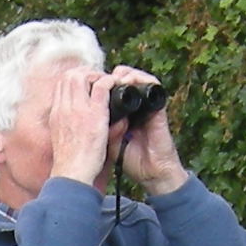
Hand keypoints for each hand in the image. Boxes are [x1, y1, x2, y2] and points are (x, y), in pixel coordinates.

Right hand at [36, 64, 112, 190]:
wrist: (72, 173)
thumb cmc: (71, 163)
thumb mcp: (62, 139)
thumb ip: (67, 125)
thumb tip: (77, 119)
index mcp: (56, 114)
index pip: (61, 84)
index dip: (75, 78)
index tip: (86, 83)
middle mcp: (64, 108)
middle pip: (70, 75)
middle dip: (86, 72)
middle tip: (98, 80)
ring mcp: (78, 109)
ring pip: (83, 76)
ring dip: (96, 75)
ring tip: (107, 83)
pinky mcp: (93, 114)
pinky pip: (101, 87)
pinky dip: (108, 82)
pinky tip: (115, 86)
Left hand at [104, 66, 184, 191]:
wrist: (152, 171)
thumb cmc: (131, 159)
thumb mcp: (109, 140)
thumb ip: (101, 126)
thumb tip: (87, 112)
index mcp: (124, 113)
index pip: (115, 89)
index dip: (105, 81)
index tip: (94, 80)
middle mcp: (136, 107)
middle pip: (128, 79)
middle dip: (117, 74)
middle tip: (106, 75)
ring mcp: (148, 107)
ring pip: (140, 78)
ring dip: (129, 73)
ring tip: (119, 76)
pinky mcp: (158, 109)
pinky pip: (153, 86)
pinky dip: (143, 79)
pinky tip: (131, 81)